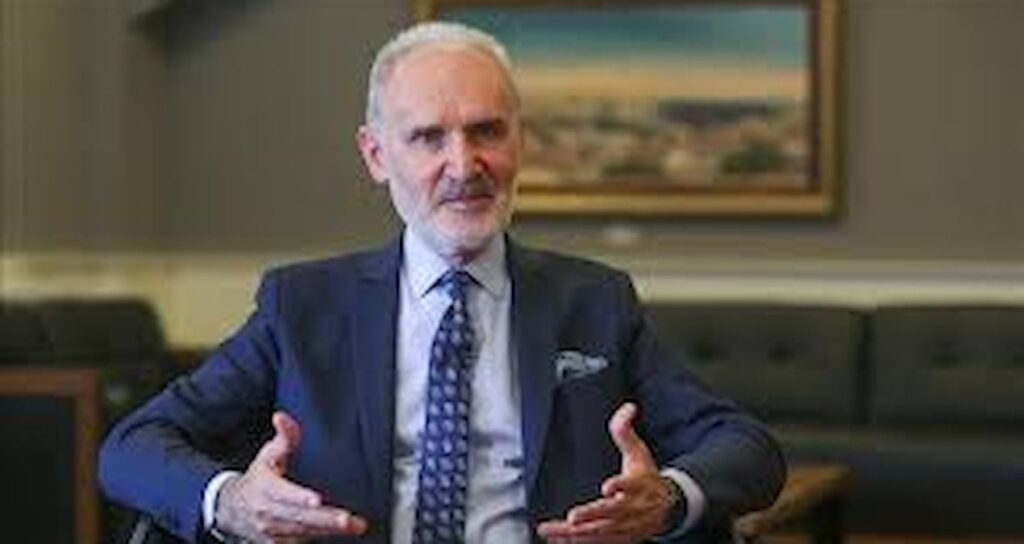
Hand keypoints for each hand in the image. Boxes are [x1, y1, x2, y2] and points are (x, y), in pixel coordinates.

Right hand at [214, 411, 367, 542]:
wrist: (231, 508)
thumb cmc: (258, 478)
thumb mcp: (268, 454)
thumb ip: (284, 436)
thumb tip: (281, 417)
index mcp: (264, 488)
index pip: (282, 493)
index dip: (299, 497)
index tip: (316, 500)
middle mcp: (266, 512)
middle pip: (298, 517)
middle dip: (324, 519)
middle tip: (348, 519)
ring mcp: (271, 531)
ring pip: (302, 532)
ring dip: (328, 530)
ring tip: (354, 525)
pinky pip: (301, 542)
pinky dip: (319, 537)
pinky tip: (341, 533)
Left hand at [537, 402, 677, 543]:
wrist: (668, 508)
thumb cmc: (647, 477)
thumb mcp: (638, 452)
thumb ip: (625, 431)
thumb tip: (627, 408)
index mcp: (638, 485)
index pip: (630, 484)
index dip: (620, 485)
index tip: (608, 487)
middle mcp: (632, 508)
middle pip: (612, 513)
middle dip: (591, 516)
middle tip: (572, 518)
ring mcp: (626, 526)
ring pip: (601, 532)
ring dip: (576, 533)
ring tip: (552, 530)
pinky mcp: (620, 538)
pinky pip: (598, 542)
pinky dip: (578, 543)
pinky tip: (559, 540)